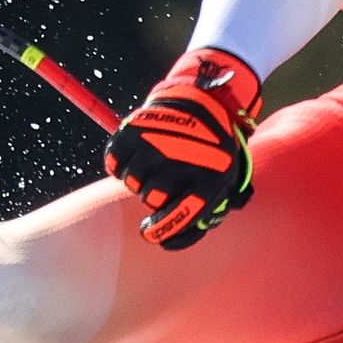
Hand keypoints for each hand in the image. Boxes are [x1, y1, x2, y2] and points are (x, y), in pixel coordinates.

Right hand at [105, 46, 264, 248]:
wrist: (203, 100)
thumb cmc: (213, 149)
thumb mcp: (227, 179)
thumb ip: (208, 212)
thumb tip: (173, 242)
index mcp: (208, 178)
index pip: (178, 217)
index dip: (161, 231)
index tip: (151, 233)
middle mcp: (181, 161)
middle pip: (151, 199)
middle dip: (154, 196)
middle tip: (162, 183)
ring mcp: (156, 144)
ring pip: (132, 182)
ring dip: (139, 179)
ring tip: (152, 165)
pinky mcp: (134, 130)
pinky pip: (115, 164)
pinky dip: (121, 164)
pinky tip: (137, 156)